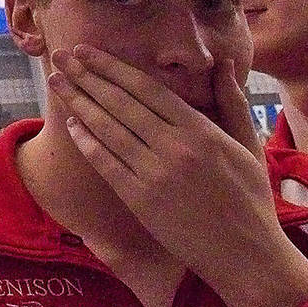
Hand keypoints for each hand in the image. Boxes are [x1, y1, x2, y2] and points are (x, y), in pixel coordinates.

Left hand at [47, 46, 307, 306]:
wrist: (245, 254)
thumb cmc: (250, 198)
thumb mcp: (248, 144)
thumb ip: (232, 101)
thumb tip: (222, 62)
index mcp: (201, 130)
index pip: (146, 89)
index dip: (112, 68)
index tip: (88, 52)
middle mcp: (175, 148)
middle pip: (120, 103)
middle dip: (86, 77)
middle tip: (61, 57)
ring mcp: (155, 174)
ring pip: (108, 130)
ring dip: (78, 103)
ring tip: (57, 84)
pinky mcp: (140, 200)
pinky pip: (106, 164)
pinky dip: (87, 142)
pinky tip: (72, 124)